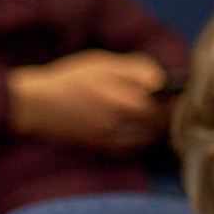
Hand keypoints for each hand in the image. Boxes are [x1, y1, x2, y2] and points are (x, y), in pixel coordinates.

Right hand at [6, 50, 170, 151]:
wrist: (36, 105)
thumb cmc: (69, 79)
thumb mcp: (103, 63)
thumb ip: (135, 69)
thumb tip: (162, 80)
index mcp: (123, 100)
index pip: (163, 108)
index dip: (174, 102)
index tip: (177, 94)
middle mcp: (119, 124)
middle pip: (157, 127)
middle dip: (166, 118)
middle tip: (169, 106)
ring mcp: (109, 140)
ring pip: (145, 141)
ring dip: (154, 131)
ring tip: (154, 118)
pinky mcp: (99, 148)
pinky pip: (129, 150)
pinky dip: (139, 142)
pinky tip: (136, 131)